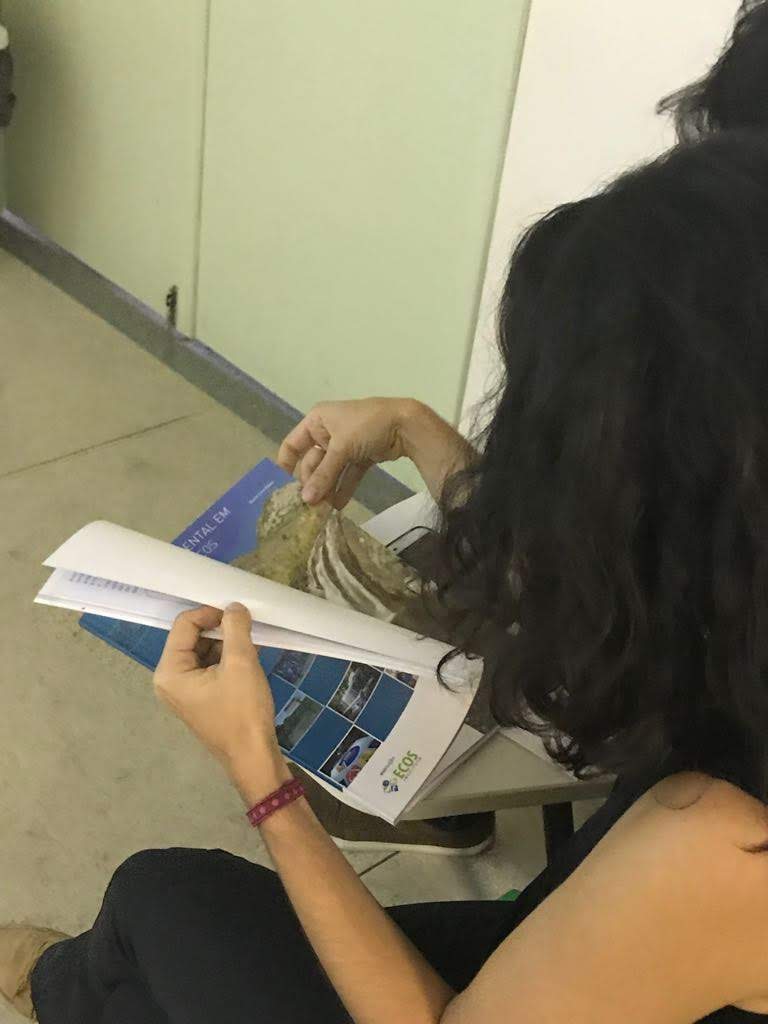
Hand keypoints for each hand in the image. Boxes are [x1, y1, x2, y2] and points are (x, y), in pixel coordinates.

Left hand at [154, 604, 282, 781]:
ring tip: (251, 643)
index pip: (184, 625)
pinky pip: (209, 667)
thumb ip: (235, 628)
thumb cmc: (242, 711)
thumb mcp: (241, 663)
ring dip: (226, 644)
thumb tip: (234, 607)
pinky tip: (249, 657)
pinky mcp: (199, 698)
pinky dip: (227, 659)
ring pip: (203, 651)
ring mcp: (183, 691)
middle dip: (219, 629)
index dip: (210, 613)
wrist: (253, 756)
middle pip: (191, 638)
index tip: (237, 611)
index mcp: (169, 672)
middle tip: (246, 626)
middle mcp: (169, 680)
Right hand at [277, 397, 423, 506]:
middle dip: (312, 482)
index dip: (286, 464)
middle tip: (309, 505)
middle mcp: (327, 431)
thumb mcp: (342, 448)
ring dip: (327, 488)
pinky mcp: (361, 456)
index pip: (293, 444)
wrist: (406, 424)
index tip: (280, 488)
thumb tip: (306, 500)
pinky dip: (343, 488)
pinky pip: (347, 474)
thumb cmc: (367, 425)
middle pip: (312, 462)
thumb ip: (324, 475)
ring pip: (330, 470)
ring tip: (322, 510)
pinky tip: (338, 506)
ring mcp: (345, 445)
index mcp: (317, 420)